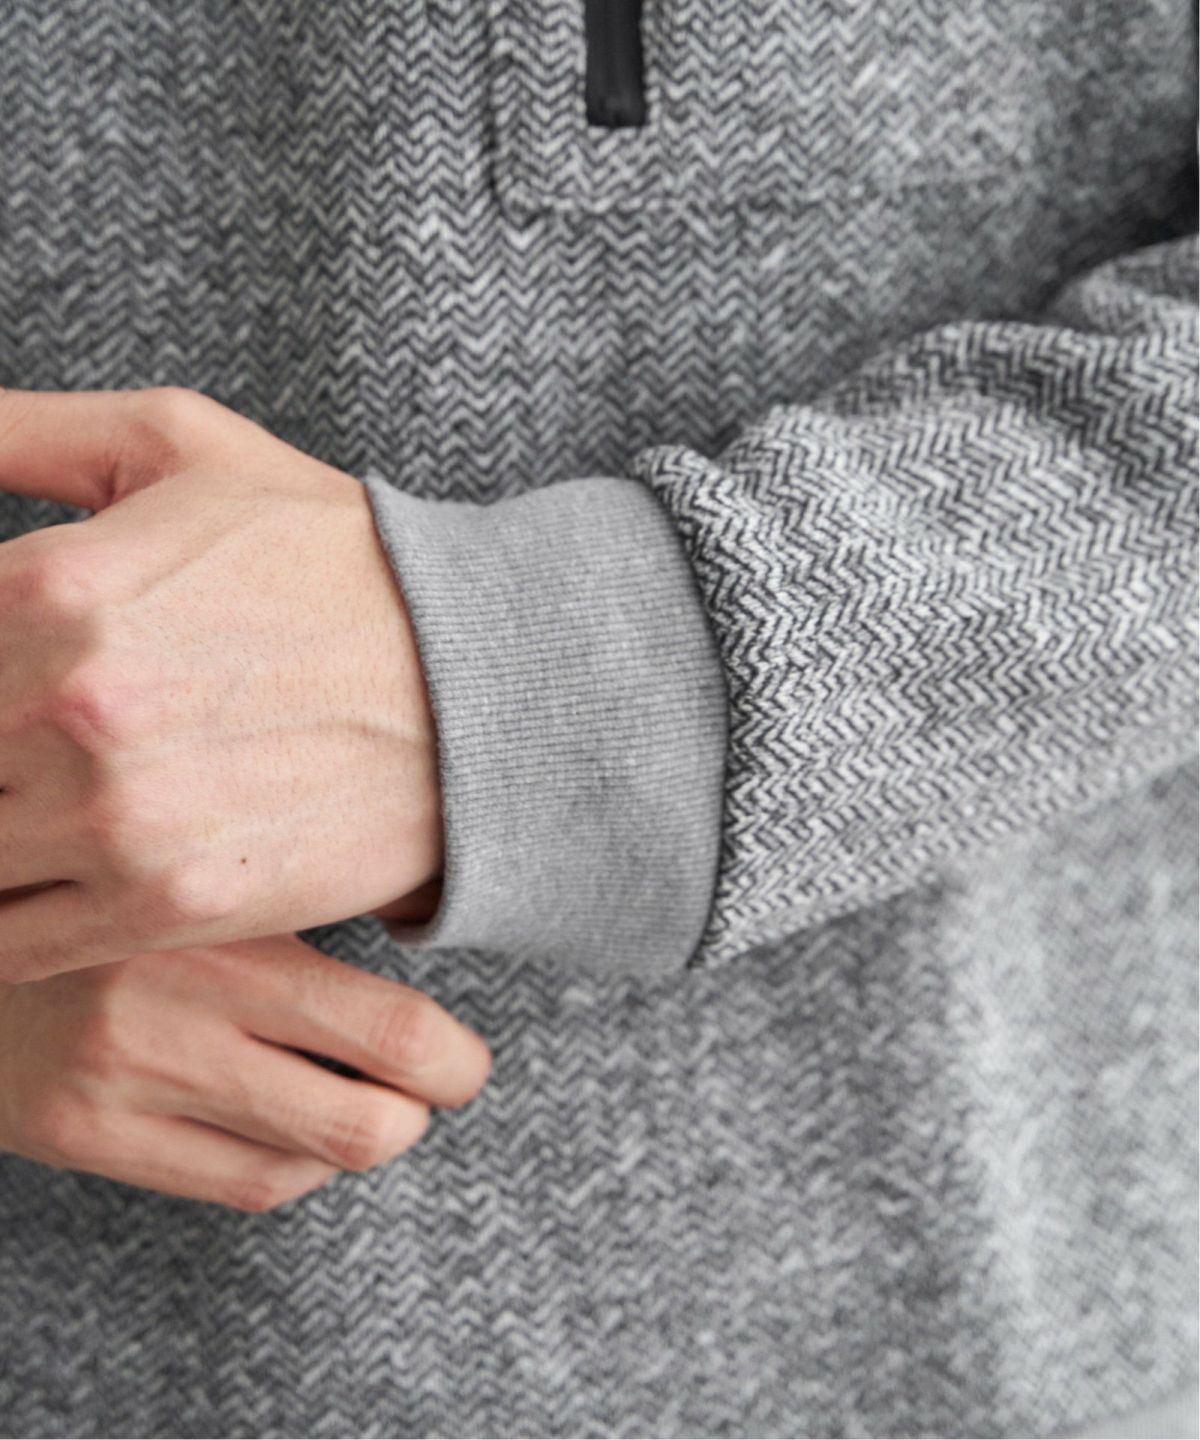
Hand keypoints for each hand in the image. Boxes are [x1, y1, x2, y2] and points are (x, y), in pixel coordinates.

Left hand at [0, 387, 442, 982]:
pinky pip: (8, 946)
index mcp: (49, 586)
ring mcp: (120, 819)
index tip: (1, 688)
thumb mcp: (179, 444)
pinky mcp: (170, 905)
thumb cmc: (326, 554)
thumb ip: (19, 430)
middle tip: (20, 747)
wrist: (474, 679)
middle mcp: (69, 707)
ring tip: (31, 806)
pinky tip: (36, 880)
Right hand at [0, 933, 491, 1210]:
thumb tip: (428, 914)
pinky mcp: (80, 1135)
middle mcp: (170, 1017)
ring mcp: (121, 1087)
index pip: (389, 1033)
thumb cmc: (115, 884)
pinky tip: (304, 1131)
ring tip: (375, 1097)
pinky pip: (239, 1185)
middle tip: (438, 1082)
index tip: (465, 1060)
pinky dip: (300, 1167)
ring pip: (307, 1163)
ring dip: (366, 1140)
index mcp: (220, 932)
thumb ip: (299, 897)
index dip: (454, 1063)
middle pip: (362, 1123)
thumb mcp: (210, 864)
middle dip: (424, 1111)